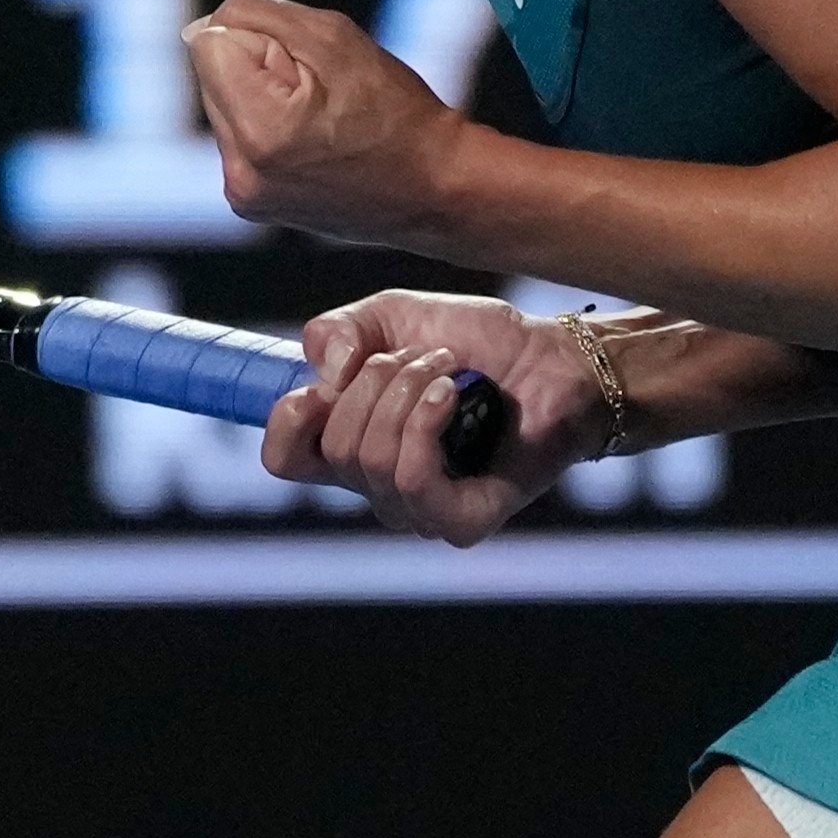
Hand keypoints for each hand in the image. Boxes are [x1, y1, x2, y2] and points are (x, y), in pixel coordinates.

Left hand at [182, 0, 467, 246]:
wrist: (435, 188)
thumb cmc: (396, 111)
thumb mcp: (332, 38)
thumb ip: (256, 17)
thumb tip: (203, 27)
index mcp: (259, 129)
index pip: (209, 42)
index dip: (260, 37)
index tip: (309, 67)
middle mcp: (239, 171)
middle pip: (212, 74)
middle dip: (257, 67)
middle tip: (321, 94)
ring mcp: (242, 193)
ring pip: (224, 104)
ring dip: (261, 97)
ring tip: (321, 121)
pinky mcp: (249, 202)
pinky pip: (238, 137)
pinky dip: (266, 126)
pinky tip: (313, 142)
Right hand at [262, 290, 615, 544]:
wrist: (553, 355)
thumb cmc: (477, 342)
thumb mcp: (390, 316)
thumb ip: (337, 332)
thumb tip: (323, 378)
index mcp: (351, 444)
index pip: (284, 459)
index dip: (288, 419)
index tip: (322, 382)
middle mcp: (378, 486)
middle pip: (332, 449)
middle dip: (373, 382)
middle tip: (421, 357)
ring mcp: (419, 510)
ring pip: (371, 460)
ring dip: (406, 393)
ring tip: (446, 370)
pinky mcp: (460, 522)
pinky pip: (412, 480)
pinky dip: (425, 422)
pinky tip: (453, 394)